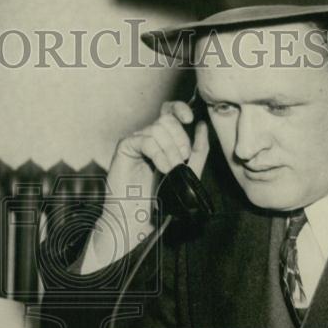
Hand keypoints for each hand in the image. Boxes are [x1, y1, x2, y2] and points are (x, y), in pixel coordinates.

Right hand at [81, 102, 209, 273]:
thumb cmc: (158, 201)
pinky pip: (145, 139)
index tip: (190, 119)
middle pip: (167, 119)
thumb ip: (198, 152)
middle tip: (182, 160)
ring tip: (171, 169)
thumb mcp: (187, 174)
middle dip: (180, 138)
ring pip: (158, 128)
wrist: (136, 219)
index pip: (170, 111)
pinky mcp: (124, 149)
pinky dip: (158, 153)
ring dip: (170, 149)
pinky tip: (163, 168)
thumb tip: (202, 126)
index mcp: (163, 141)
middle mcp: (148, 138)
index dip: (180, 109)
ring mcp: (136, 142)